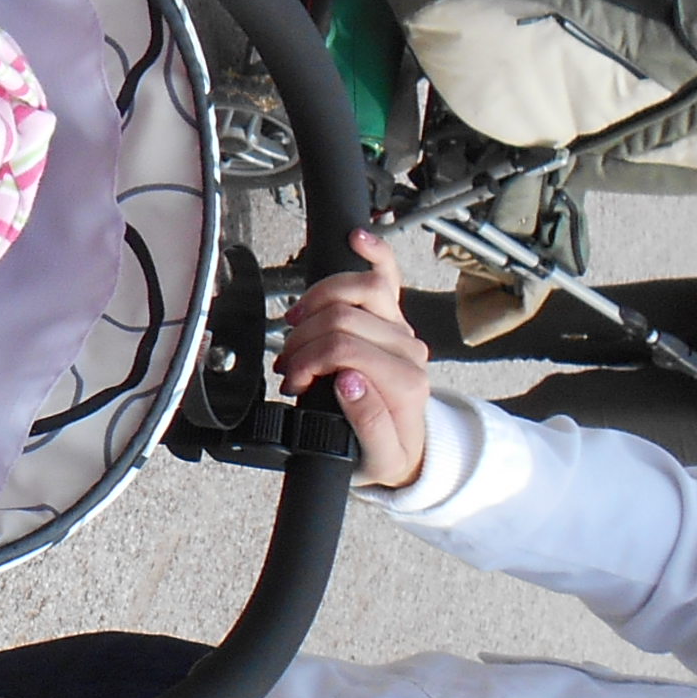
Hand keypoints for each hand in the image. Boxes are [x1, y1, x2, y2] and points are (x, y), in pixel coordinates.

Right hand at [273, 228, 431, 487]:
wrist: (408, 450)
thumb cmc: (388, 453)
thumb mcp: (379, 457)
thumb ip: (369, 423)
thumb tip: (349, 381)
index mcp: (405, 382)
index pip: (345, 348)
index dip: (308, 361)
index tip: (292, 382)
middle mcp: (407, 349)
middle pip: (342, 318)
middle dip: (302, 340)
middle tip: (288, 368)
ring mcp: (401, 328)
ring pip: (358, 287)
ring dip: (315, 302)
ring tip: (296, 328)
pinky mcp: (393, 317)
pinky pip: (387, 274)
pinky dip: (374, 252)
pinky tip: (357, 239)